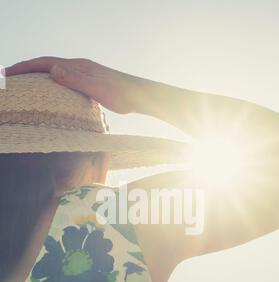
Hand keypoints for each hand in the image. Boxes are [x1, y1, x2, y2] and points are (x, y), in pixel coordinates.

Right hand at [5, 56, 143, 113]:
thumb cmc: (121, 94)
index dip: (26, 67)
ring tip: (27, 84)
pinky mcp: (91, 84)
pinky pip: (66, 82)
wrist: (140, 96)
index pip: (45, 63)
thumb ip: (75, 80)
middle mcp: (80, 67)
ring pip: (57, 73)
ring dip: (40, 76)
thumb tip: (52, 71)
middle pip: (48, 65)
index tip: (9, 72)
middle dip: (28, 70)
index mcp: (79, 66)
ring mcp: (86, 75)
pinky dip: (53, 85)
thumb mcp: (96, 88)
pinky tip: (53, 94)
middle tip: (11, 77)